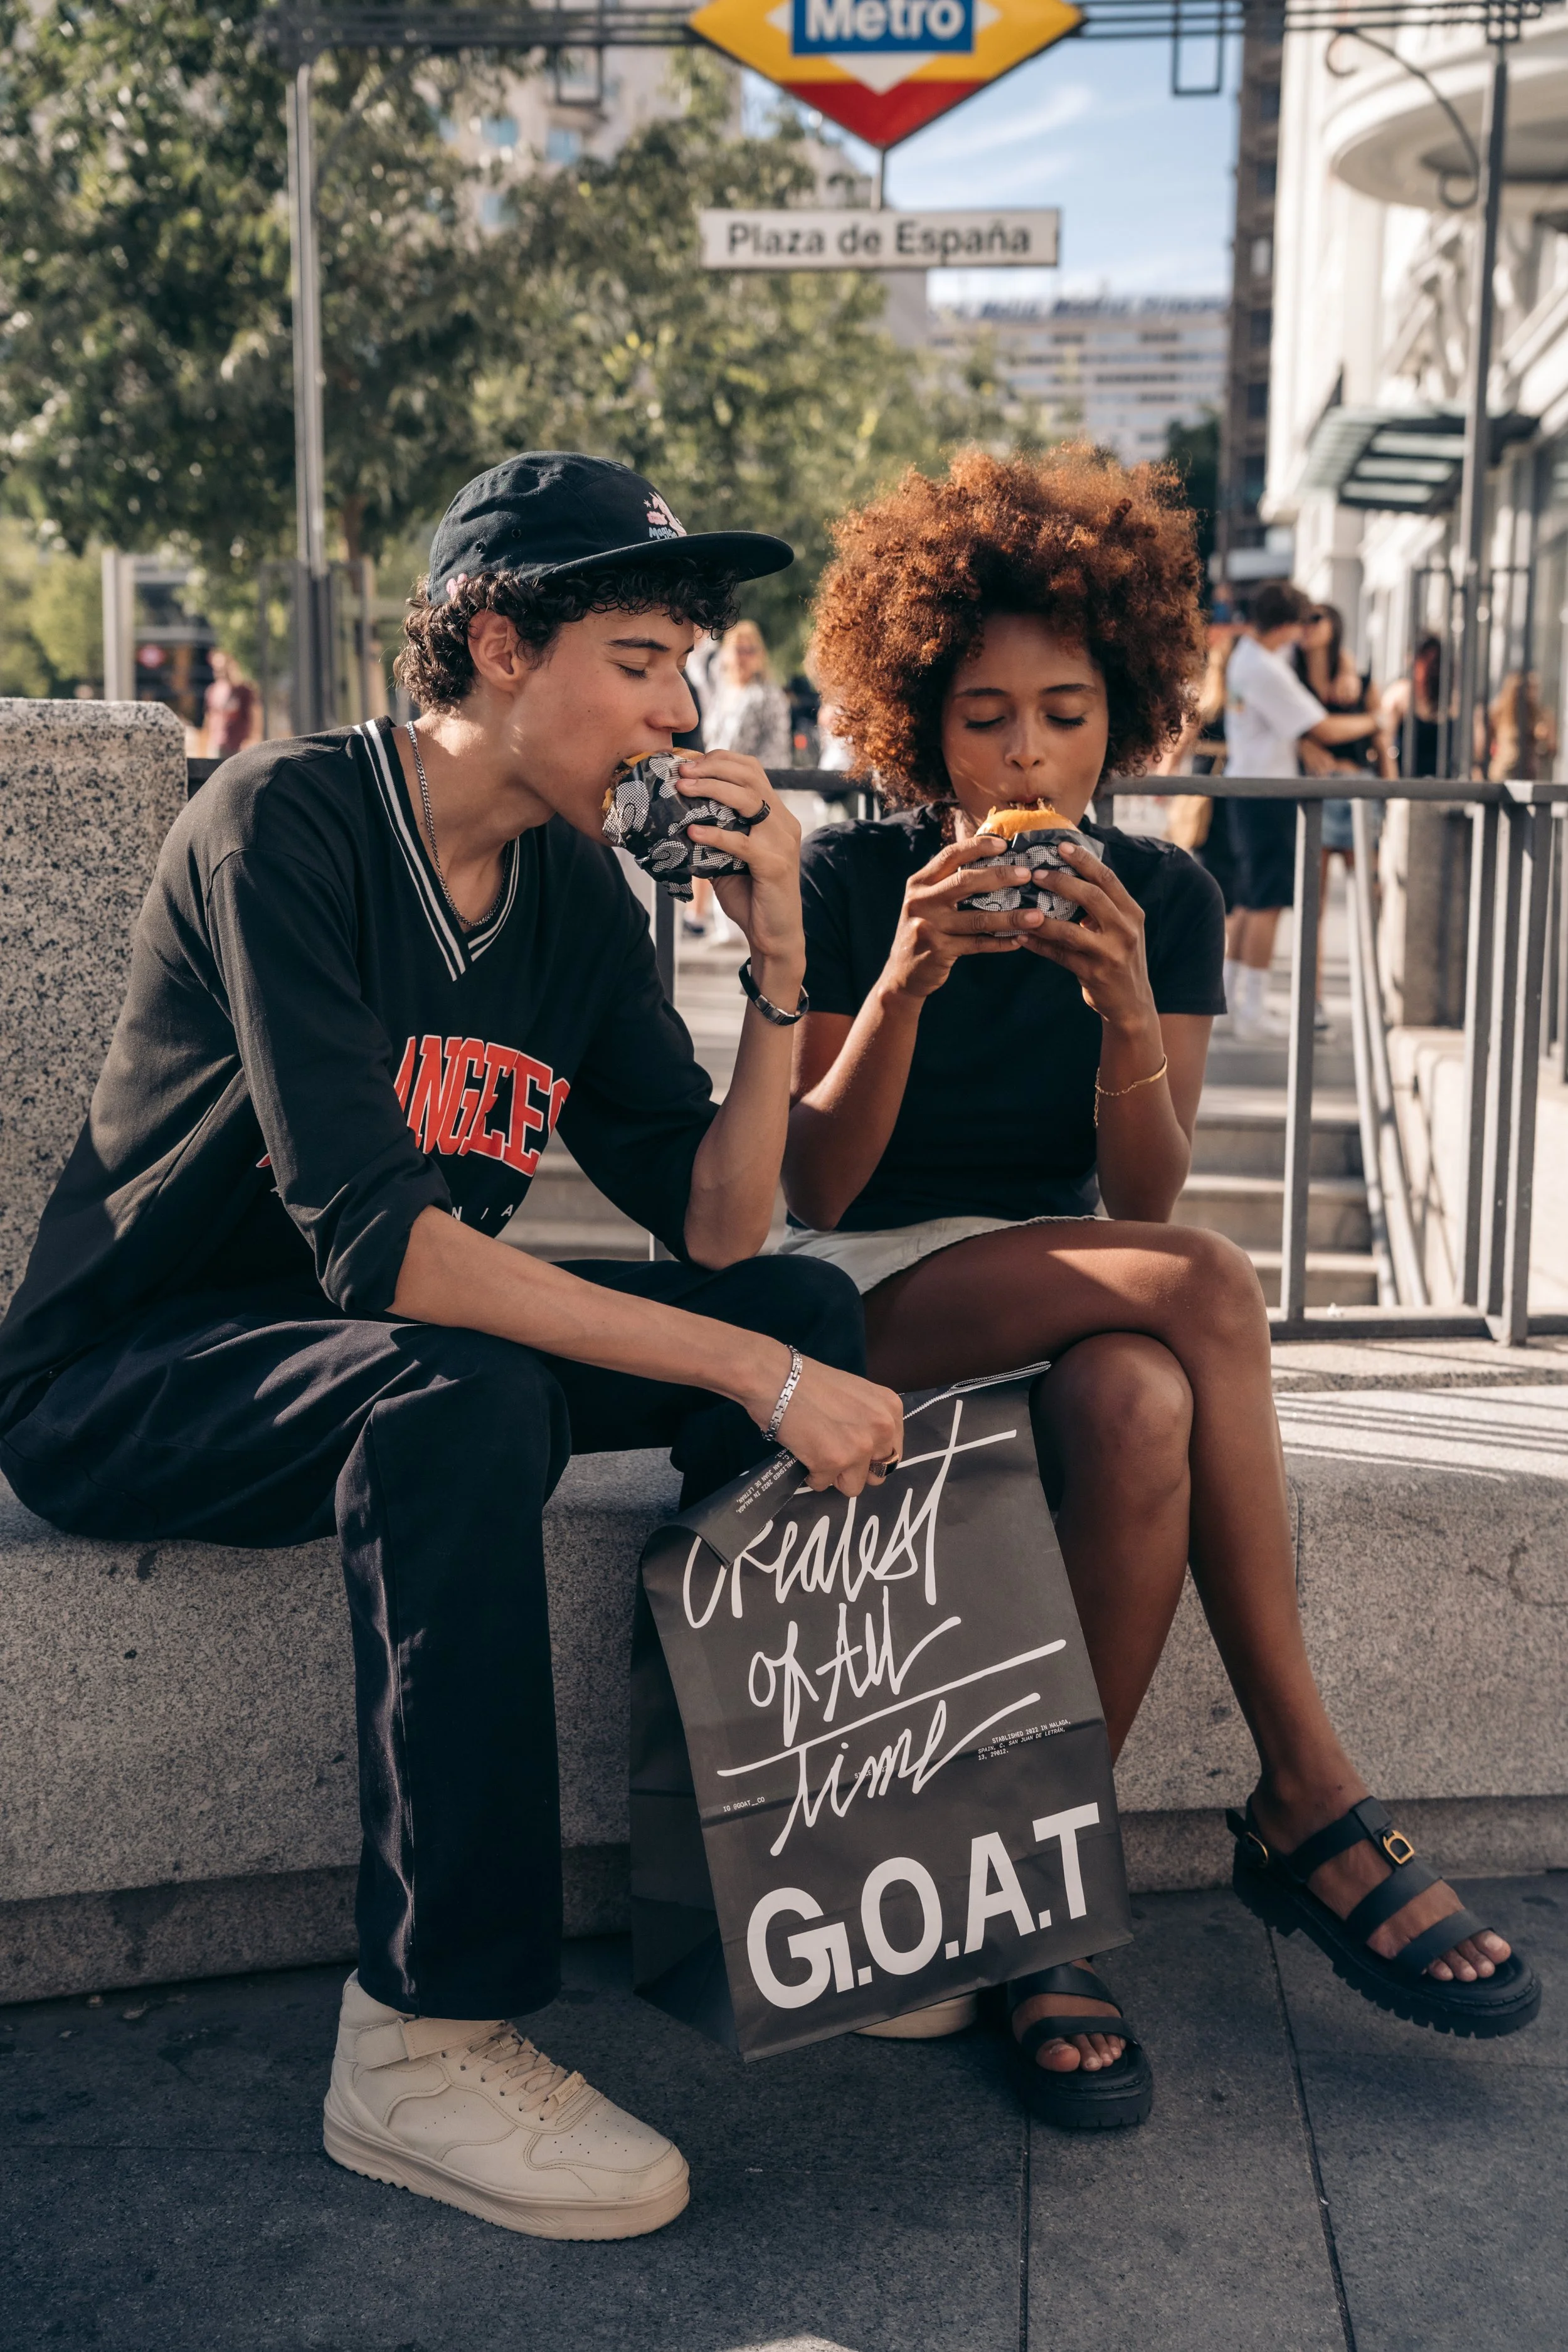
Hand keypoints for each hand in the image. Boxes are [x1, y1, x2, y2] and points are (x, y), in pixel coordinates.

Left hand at [676, 753, 803, 995]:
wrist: (774, 934)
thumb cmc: (750, 894)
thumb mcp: (728, 855)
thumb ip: (715, 831)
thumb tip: (676, 811)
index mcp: (774, 814)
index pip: (752, 769)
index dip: (719, 759)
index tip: (688, 762)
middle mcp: (783, 821)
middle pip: (750, 775)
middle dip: (712, 767)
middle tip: (681, 772)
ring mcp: (781, 841)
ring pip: (748, 799)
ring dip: (711, 789)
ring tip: (683, 789)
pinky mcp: (774, 864)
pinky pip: (741, 842)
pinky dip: (714, 834)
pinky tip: (692, 833)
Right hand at [743, 1343, 904, 1496]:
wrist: (775, 1376)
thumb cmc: (808, 1381)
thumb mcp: (855, 1395)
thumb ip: (868, 1421)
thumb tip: (868, 1456)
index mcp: (890, 1409)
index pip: (892, 1453)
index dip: (870, 1456)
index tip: (850, 1447)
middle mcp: (882, 1428)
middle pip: (877, 1473)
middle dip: (854, 1469)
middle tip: (831, 1450)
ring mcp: (859, 1446)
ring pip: (852, 1486)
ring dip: (833, 1474)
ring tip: (815, 1449)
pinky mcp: (833, 1461)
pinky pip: (822, 1485)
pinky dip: (810, 1473)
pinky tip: (801, 1449)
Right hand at [880, 835, 1044, 1001]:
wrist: (902, 973)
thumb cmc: (924, 930)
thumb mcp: (927, 902)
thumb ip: (949, 883)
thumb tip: (991, 862)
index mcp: (919, 883)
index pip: (950, 855)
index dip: (977, 846)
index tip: (1004, 844)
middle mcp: (921, 901)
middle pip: (965, 881)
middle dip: (1000, 876)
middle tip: (1027, 875)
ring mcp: (928, 926)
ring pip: (977, 918)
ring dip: (1011, 917)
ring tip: (1037, 916)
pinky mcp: (938, 951)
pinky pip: (977, 944)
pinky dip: (1000, 943)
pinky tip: (1019, 940)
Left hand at [1017, 841, 1157, 1031]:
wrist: (1132, 1003)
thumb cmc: (1118, 957)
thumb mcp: (1120, 928)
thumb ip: (1101, 906)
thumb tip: (1065, 876)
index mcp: (1132, 913)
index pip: (1107, 879)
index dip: (1084, 860)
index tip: (1061, 846)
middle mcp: (1125, 930)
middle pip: (1092, 897)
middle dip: (1061, 882)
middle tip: (1035, 874)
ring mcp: (1111, 953)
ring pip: (1071, 930)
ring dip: (1043, 918)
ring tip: (1021, 907)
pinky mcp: (1094, 973)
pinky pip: (1060, 956)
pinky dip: (1038, 945)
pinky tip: (1021, 937)